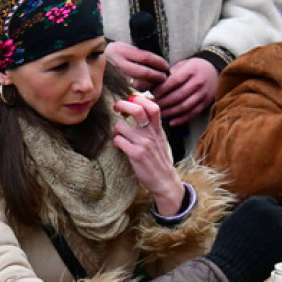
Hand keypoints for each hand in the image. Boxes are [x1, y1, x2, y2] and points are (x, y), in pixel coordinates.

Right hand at [105, 41, 169, 90]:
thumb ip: (138, 54)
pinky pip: (131, 90)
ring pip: (138, 84)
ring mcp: (116, 76)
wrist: (92, 61)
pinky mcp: (113, 86)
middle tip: (164, 77)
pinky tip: (147, 88)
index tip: (166, 66)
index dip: (158, 62)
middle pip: (143, 72)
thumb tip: (157, 63)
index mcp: (122, 51)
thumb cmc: (113, 54)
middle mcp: (118, 64)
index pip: (145, 57)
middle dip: (156, 75)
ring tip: (157, 83)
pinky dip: (141, 90)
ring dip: (150, 84)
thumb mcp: (124, 48)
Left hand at [112, 93, 183, 213]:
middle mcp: (151, 134)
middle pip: (137, 110)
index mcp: (158, 129)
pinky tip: (120, 146)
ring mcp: (143, 144)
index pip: (153, 107)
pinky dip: (116, 141)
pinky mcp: (135, 155)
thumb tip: (140, 111)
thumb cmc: (160, 160)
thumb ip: (153, 126)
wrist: (165, 181)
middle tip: (117, 107)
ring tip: (120, 135)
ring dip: (117, 129)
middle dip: (123, 104)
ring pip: (121, 126)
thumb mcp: (161, 139)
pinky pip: (118, 140)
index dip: (140, 99)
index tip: (132, 100)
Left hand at [152, 58, 218, 125]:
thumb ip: (169, 74)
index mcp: (191, 71)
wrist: (213, 70)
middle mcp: (198, 83)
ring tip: (160, 114)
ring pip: (184, 107)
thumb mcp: (182, 65)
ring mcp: (203, 94)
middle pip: (178, 96)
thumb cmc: (192, 67)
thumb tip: (152, 84)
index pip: (174, 82)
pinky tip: (171, 122)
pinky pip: (193, 114)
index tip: (152, 94)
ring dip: (170, 112)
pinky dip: (181, 120)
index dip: (162, 90)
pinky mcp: (205, 103)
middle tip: (153, 106)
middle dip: (164, 102)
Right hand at [204, 196, 281, 281]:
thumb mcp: (233, 222)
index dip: (272, 217)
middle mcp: (271, 210)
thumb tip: (256, 218)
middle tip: (276, 242)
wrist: (230, 266)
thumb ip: (247, 216)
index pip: (272, 204)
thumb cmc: (228, 249)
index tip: (270, 229)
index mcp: (256, 203)